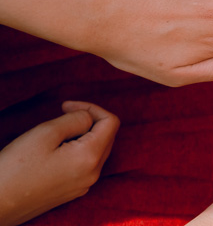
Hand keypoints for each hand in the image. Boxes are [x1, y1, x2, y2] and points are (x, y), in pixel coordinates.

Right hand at [0, 102, 118, 225]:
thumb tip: (89, 117)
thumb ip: (76, 119)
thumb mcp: (46, 133)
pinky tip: (53, 151)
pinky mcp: (71, 192)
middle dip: (89, 120)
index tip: (65, 106)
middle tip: (61, 115)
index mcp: (90, 158)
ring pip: (97, 150)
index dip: (92, 107)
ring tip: (55, 134)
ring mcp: (83, 185)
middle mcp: (93, 174)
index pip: (111, 122)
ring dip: (83, 135)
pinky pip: (85, 164)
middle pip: (107, 136)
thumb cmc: (15, 168)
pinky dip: (77, 150)